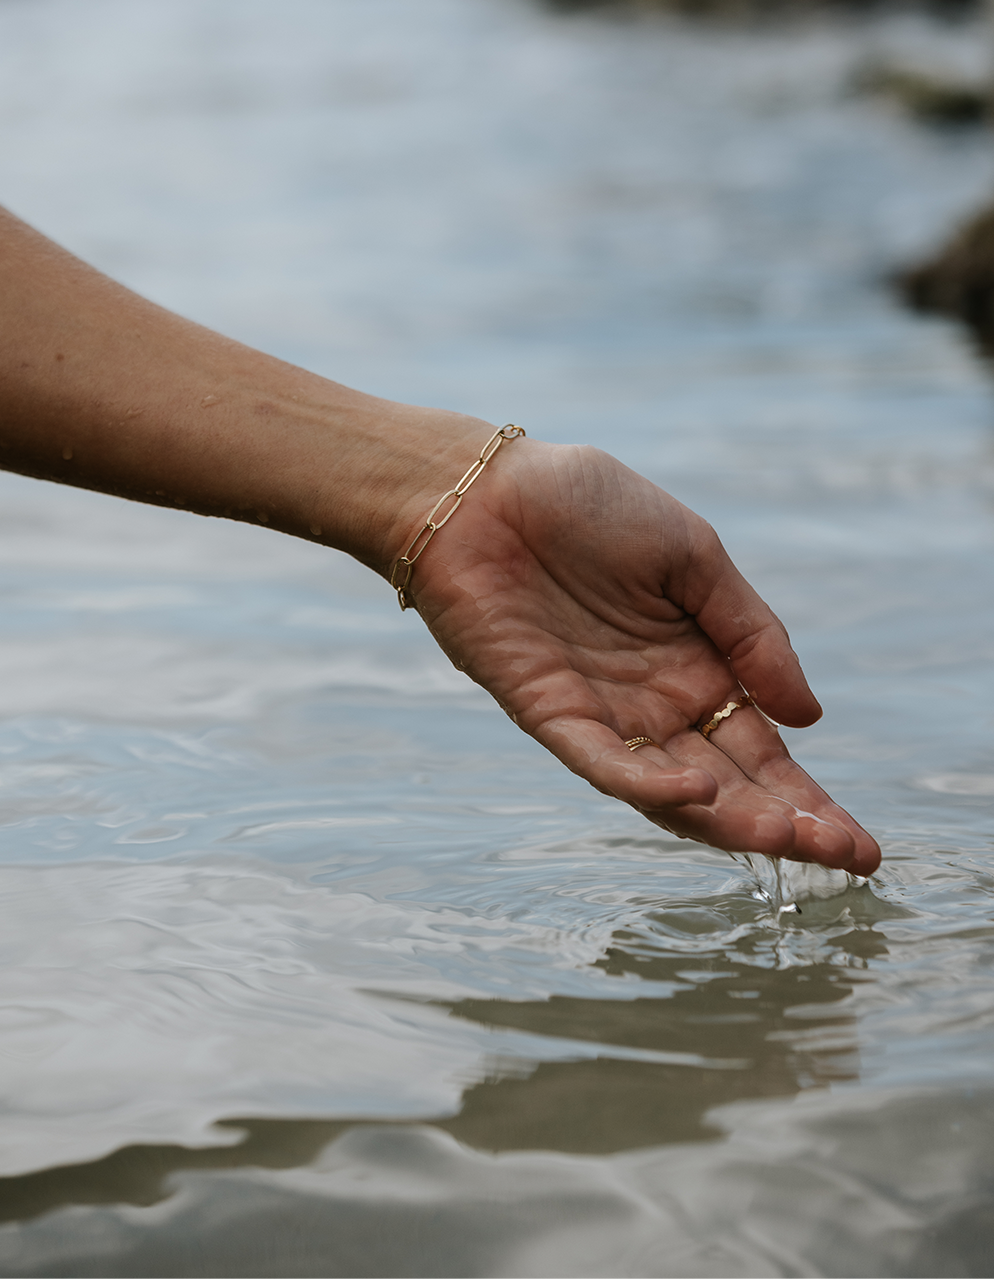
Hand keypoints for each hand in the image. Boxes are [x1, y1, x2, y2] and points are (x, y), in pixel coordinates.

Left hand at [400, 437, 880, 875]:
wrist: (485, 487)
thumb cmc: (588, 506)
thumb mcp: (695, 557)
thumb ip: (751, 633)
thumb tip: (809, 716)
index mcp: (698, 666)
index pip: (763, 751)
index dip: (809, 800)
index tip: (860, 844)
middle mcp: (655, 705)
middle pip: (731, 784)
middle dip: (788, 826)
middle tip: (846, 859)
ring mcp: (603, 714)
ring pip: (672, 790)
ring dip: (730, 819)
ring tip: (789, 841)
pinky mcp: (548, 713)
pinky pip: (603, 761)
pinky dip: (648, 781)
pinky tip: (699, 788)